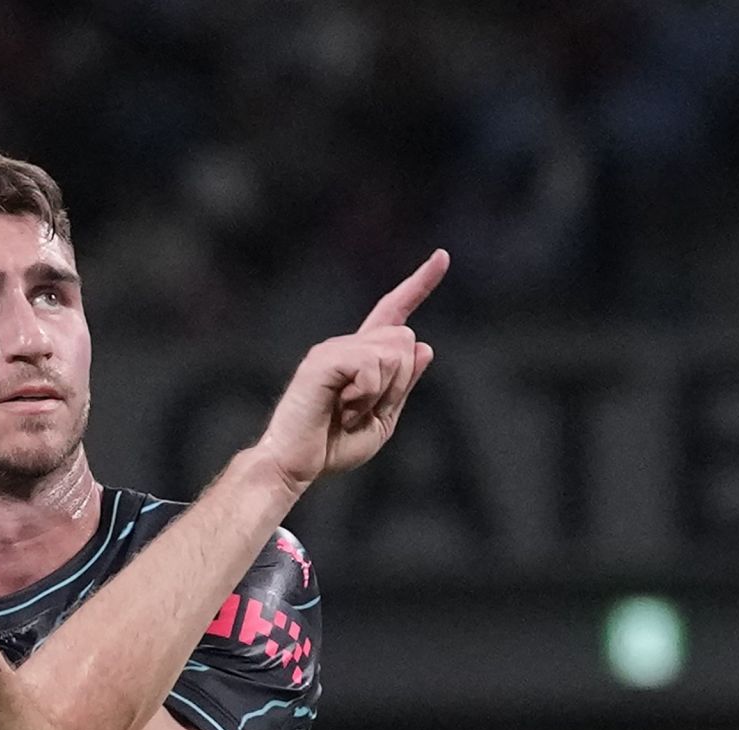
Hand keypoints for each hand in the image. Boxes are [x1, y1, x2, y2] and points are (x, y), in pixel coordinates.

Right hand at [254, 249, 447, 491]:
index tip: (442, 257)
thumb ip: (403, 386)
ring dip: (382, 392)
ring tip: (348, 411)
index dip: (420, 284)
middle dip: (399, 382)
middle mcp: (346, 344)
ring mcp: (333, 349)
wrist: (296, 465)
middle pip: (405, 339)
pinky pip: (372, 366)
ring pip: (394, 352)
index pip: (394, 313)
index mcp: (360, 357)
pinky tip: (343, 410)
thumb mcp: (383, 420)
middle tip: (364, 410)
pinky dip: (367, 396)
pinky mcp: (323, 360)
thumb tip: (425, 346)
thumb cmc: (332, 447)